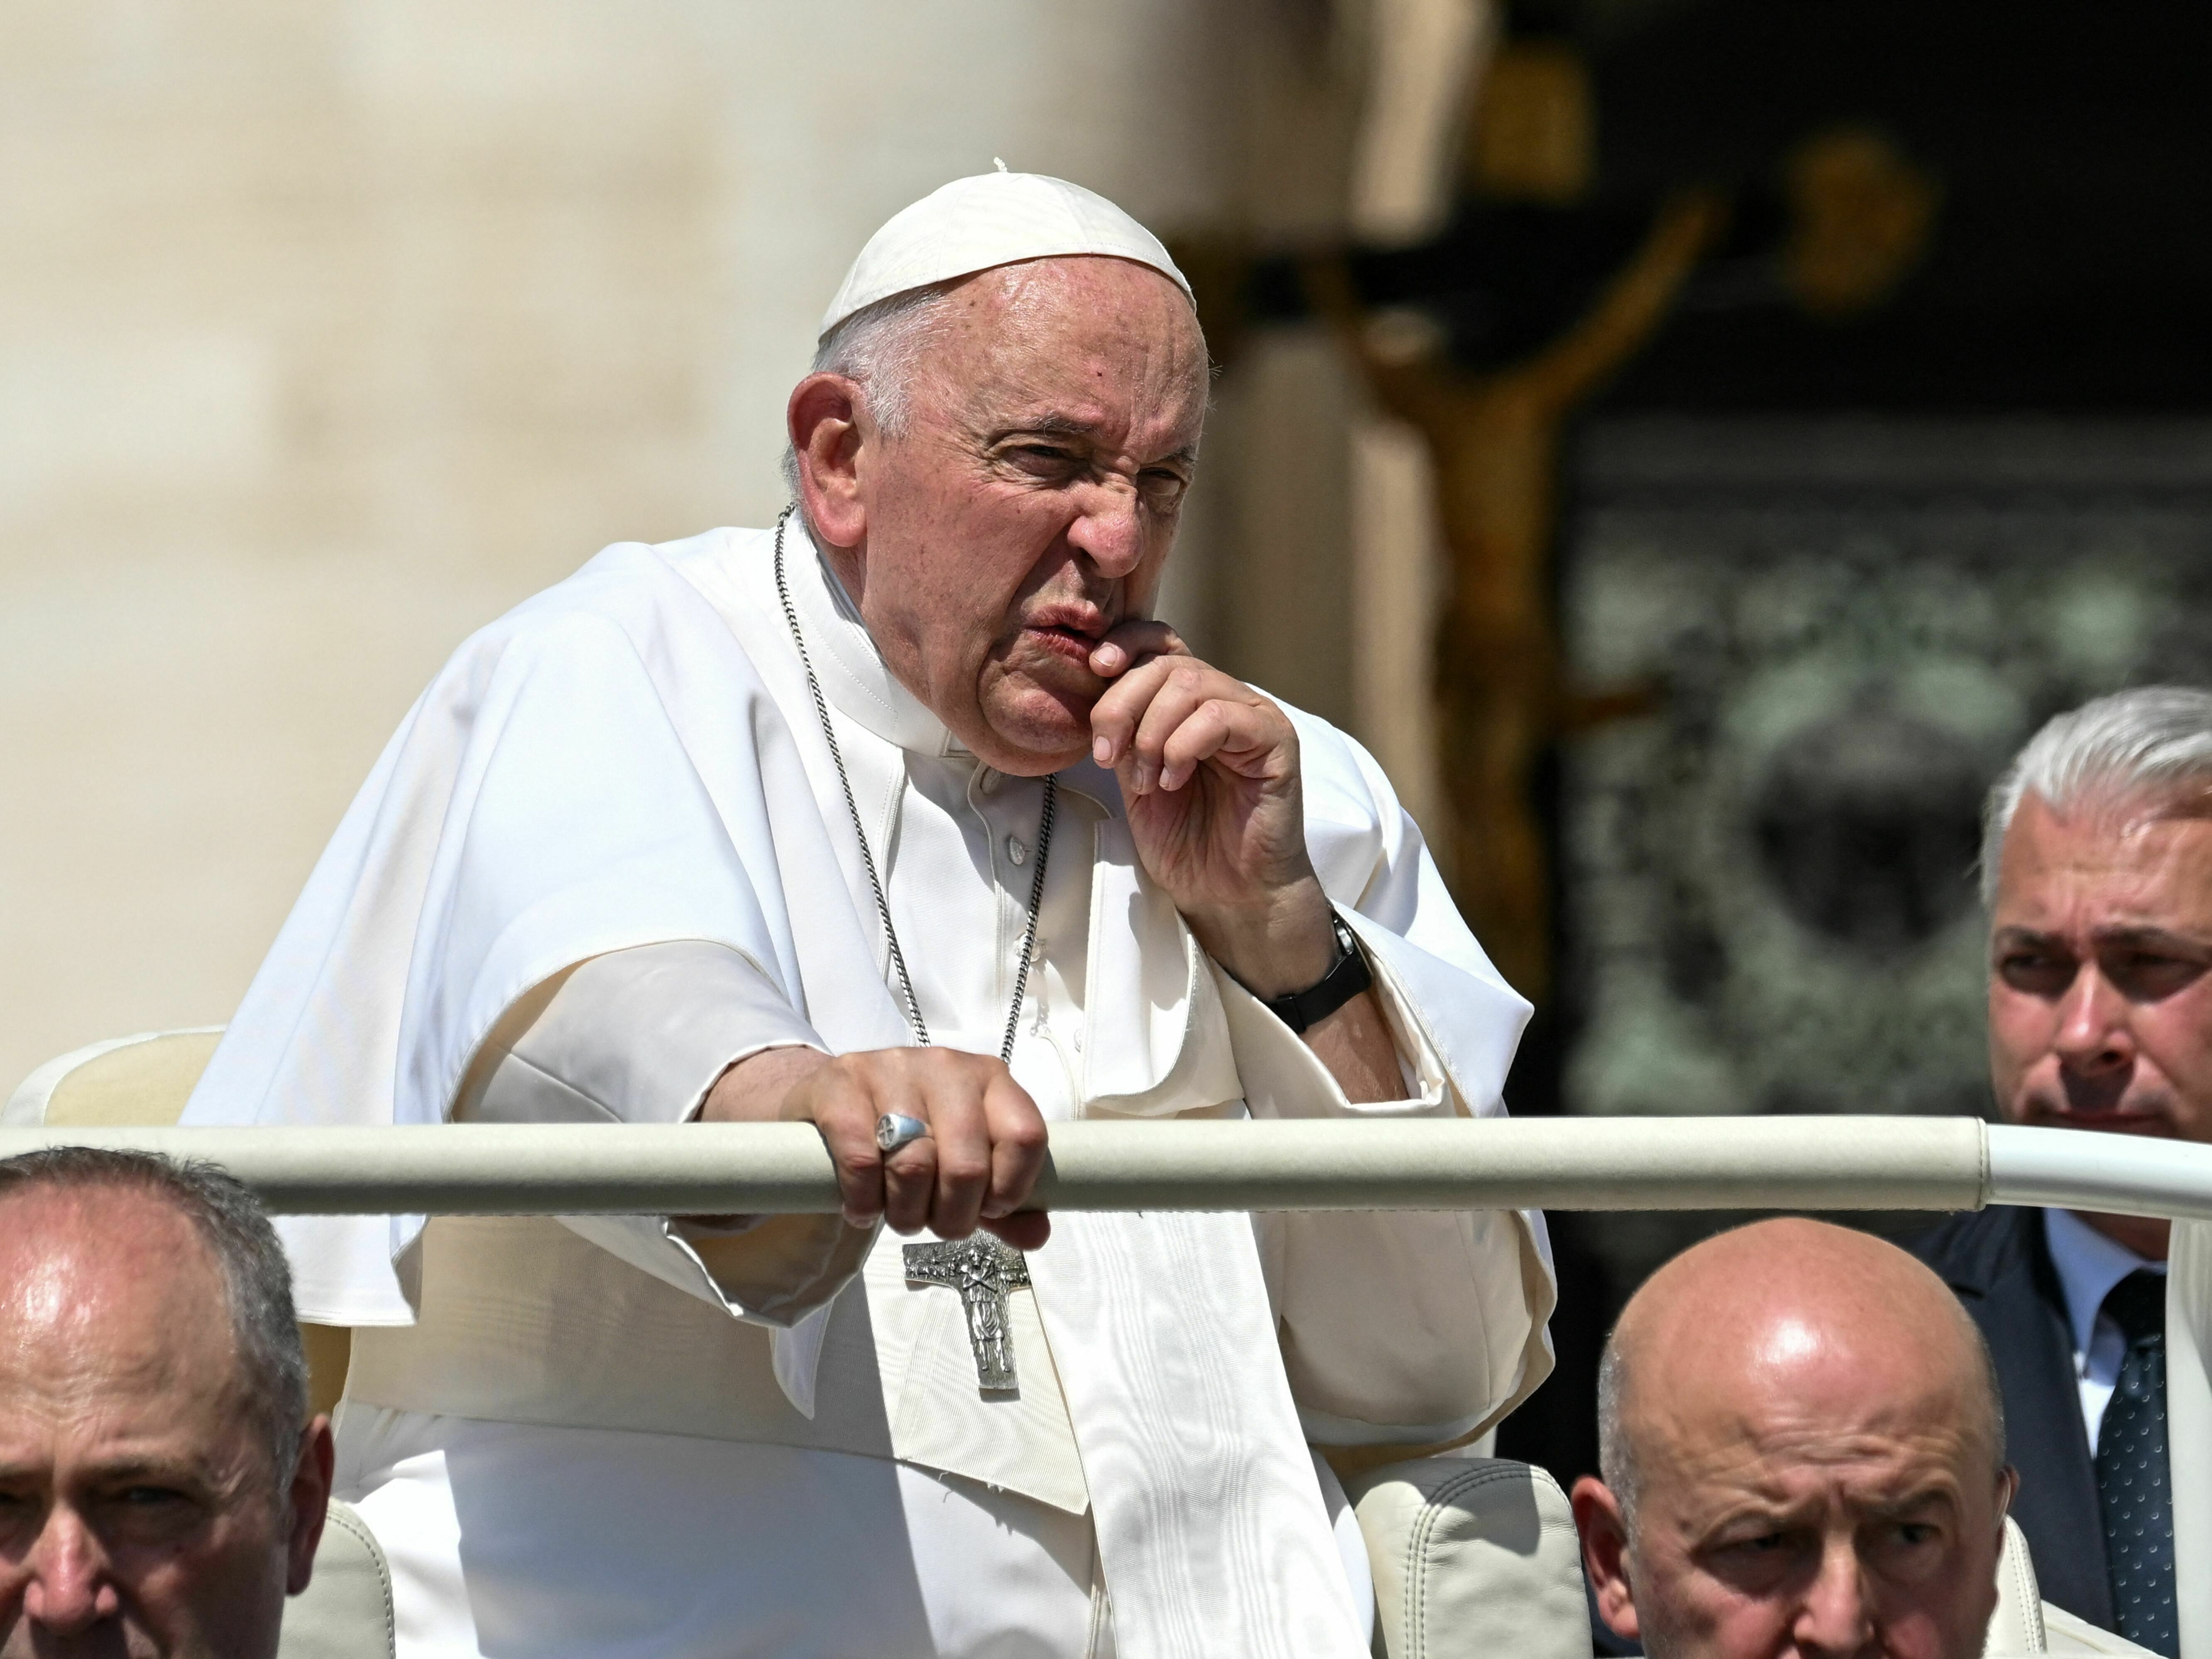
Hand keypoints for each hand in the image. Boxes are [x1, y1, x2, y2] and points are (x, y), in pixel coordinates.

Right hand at [702, 1046, 1049, 1247]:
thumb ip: (1003, 1203)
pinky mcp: (841, 1083)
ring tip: (896, 1215)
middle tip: (932, 1223)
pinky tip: (860, 1208)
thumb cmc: (912, 1134)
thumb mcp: (963, 1163)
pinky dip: (863, 1199)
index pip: (1025, 1137)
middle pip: (966, 1165)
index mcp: (990, 1079)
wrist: (834, 1099)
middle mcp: (947, 1066)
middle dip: (951, 1216)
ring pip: (914, 1165)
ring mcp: (891, 1067)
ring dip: (905, 1212)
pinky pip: (861, 1158)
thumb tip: (1036, 1234)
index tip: (987, 1210)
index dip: (1009, 1190)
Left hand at [1087, 621, 1336, 997]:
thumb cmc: (1187, 841)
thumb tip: (1092, 688)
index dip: (1125, 643)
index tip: (1094, 670)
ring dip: (1152, 732)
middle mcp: (1225, 698)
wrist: (1230, 893)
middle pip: (1167, 661)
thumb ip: (1123, 731)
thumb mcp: (1136, 777)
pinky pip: (1222, 716)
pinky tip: (1174, 780)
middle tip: (1107, 756)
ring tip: (1147, 781)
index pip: (1159, 641)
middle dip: (1122, 703)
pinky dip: (1184, 745)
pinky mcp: (1275, 739)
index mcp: (1189, 702)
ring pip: (1191, 683)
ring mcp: (1252, 716)